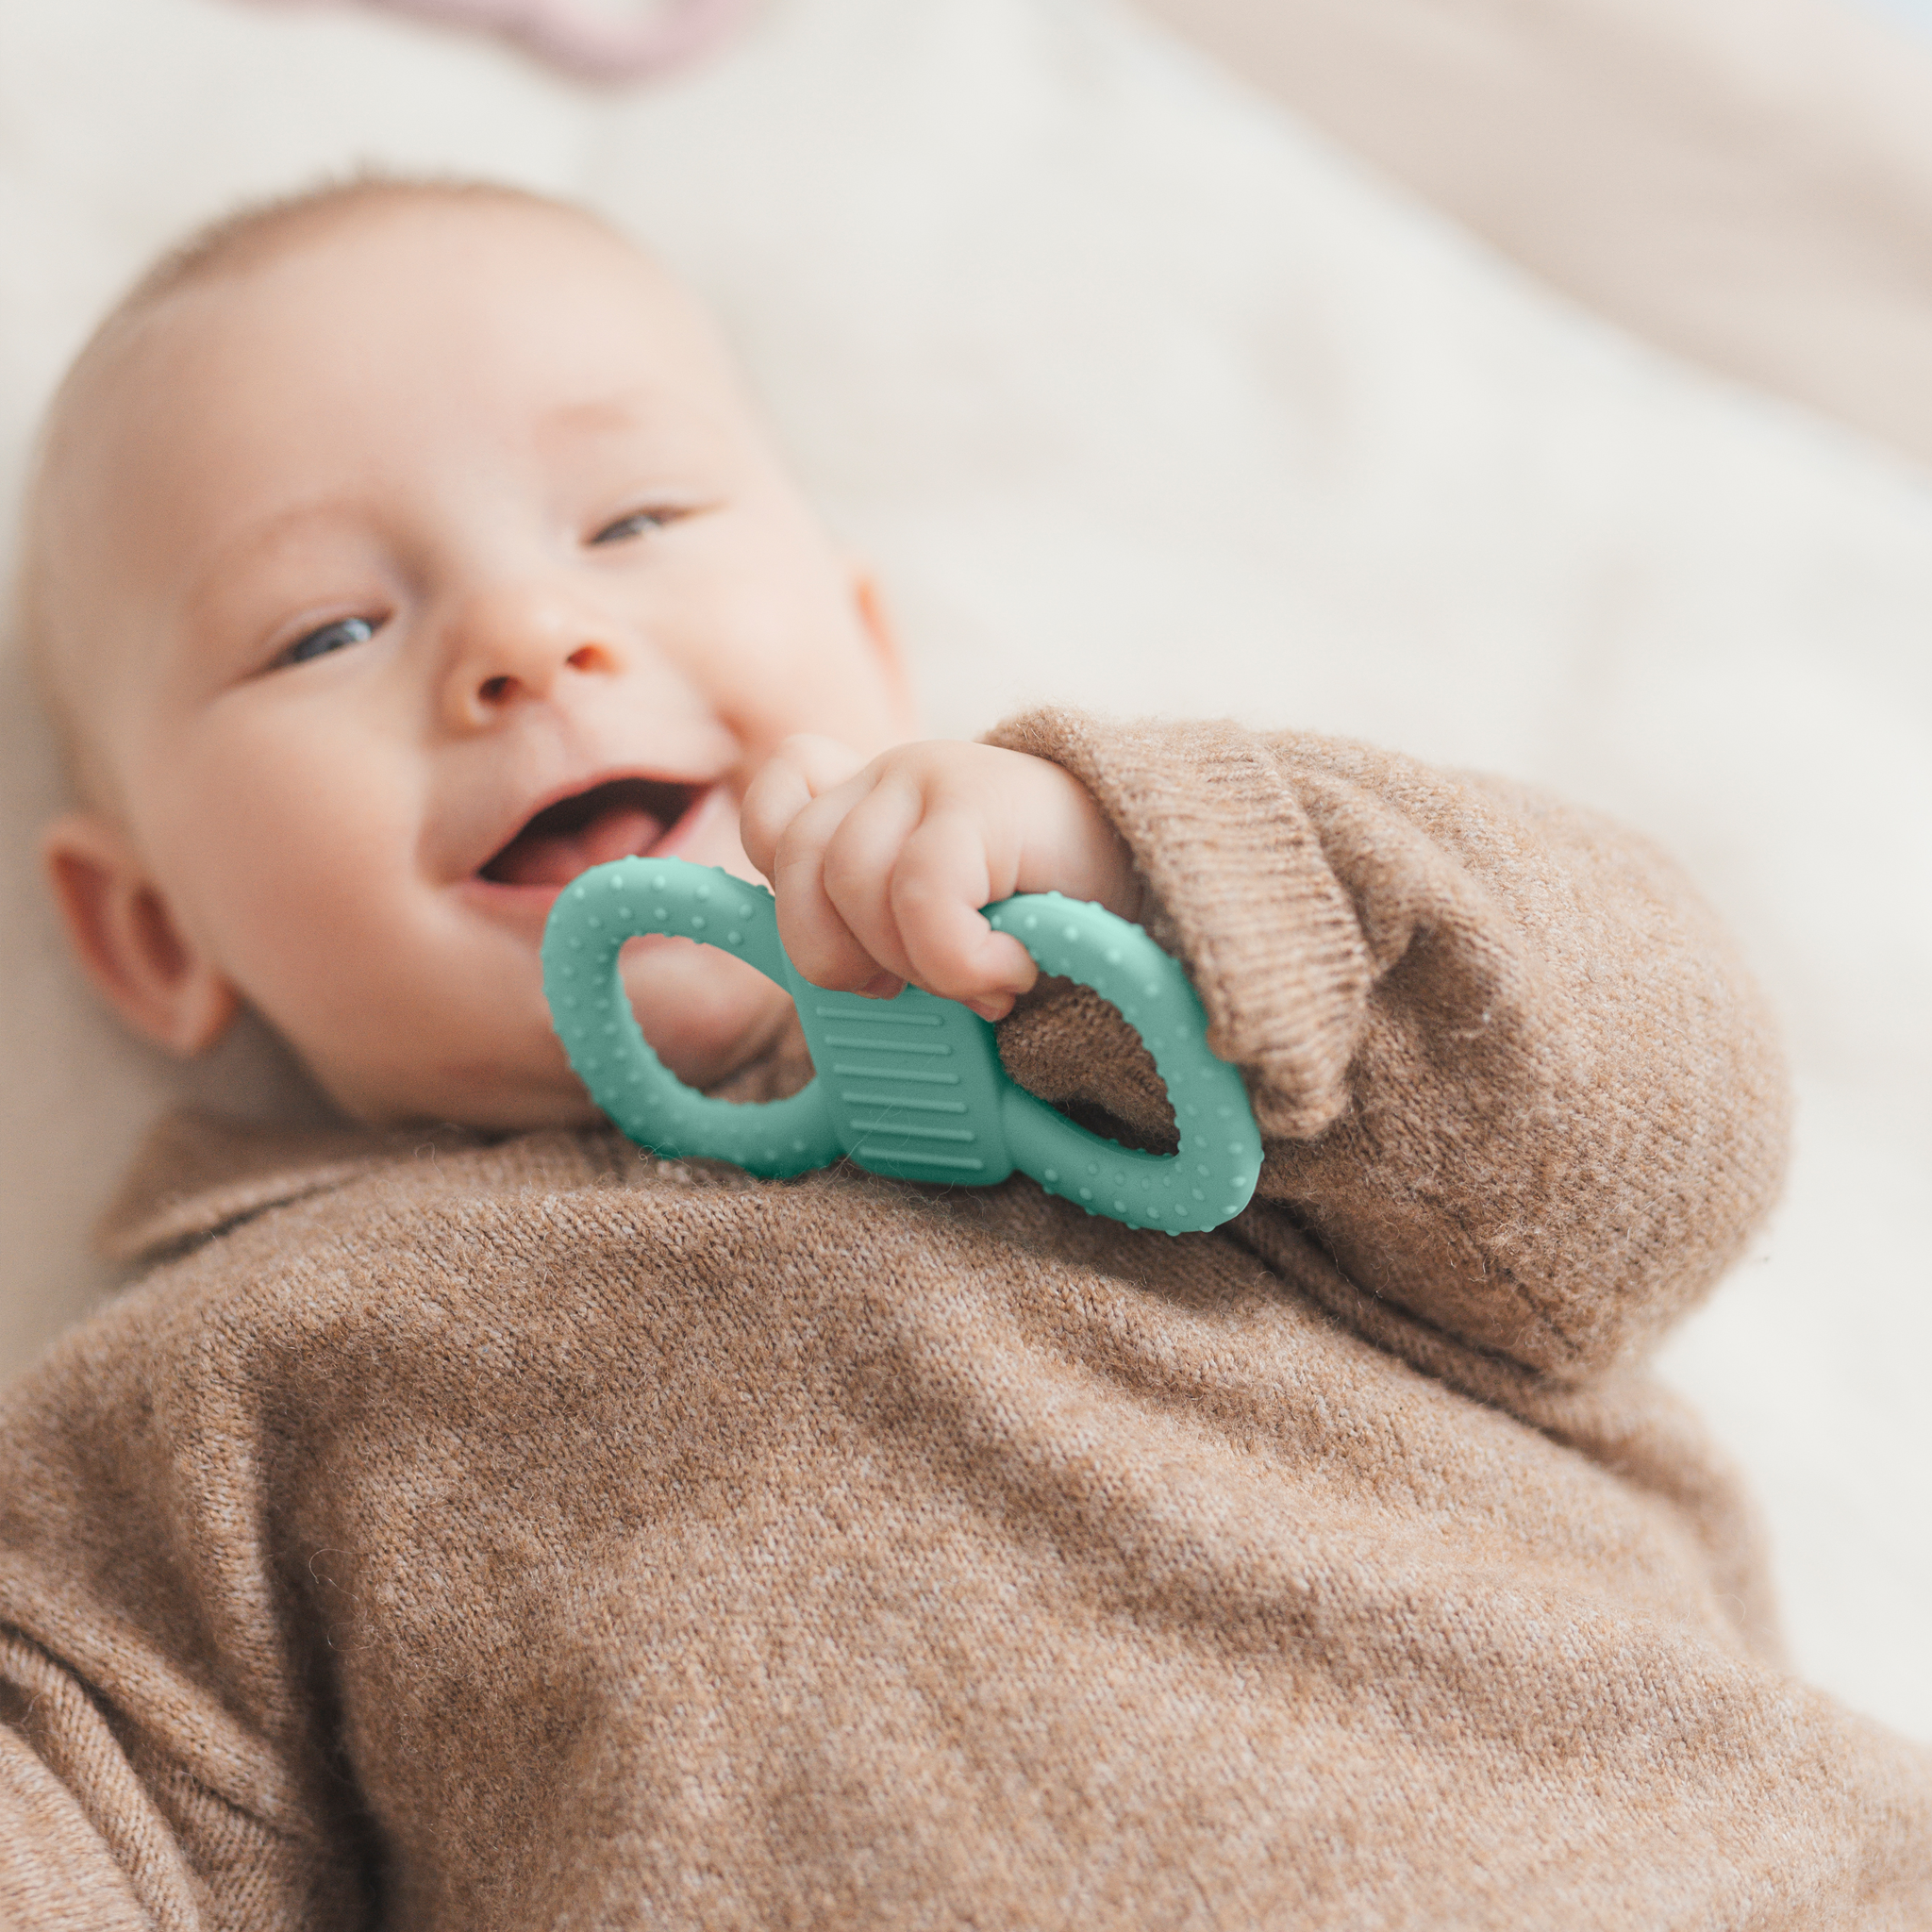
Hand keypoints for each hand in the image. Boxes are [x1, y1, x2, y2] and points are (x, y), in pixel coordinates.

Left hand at [740, 737, 1142, 1020]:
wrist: (1172, 887)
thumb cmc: (1056, 923)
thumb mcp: (949, 924)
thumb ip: (877, 931)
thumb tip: (827, 995)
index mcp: (874, 799)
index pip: (774, 809)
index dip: (786, 888)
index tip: (855, 954)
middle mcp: (892, 773)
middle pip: (795, 864)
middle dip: (842, 955)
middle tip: (921, 988)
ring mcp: (931, 773)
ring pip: (850, 881)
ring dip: (915, 961)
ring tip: (986, 978)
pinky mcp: (979, 797)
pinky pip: (919, 895)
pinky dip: (958, 960)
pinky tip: (1012, 968)